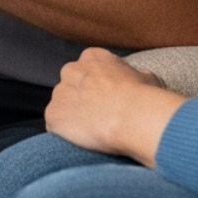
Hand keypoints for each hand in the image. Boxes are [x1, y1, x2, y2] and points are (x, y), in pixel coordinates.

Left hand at [44, 48, 185, 166]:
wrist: (132, 117)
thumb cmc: (143, 96)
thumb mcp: (145, 76)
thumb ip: (132, 74)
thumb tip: (134, 78)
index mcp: (92, 57)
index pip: (88, 70)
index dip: (98, 87)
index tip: (108, 99)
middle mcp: (71, 70)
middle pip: (71, 86)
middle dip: (81, 99)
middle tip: (98, 116)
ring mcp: (59, 93)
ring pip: (62, 106)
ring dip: (72, 117)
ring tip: (92, 131)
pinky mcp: (52, 115)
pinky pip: (55, 125)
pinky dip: (65, 133)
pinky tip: (82, 140)